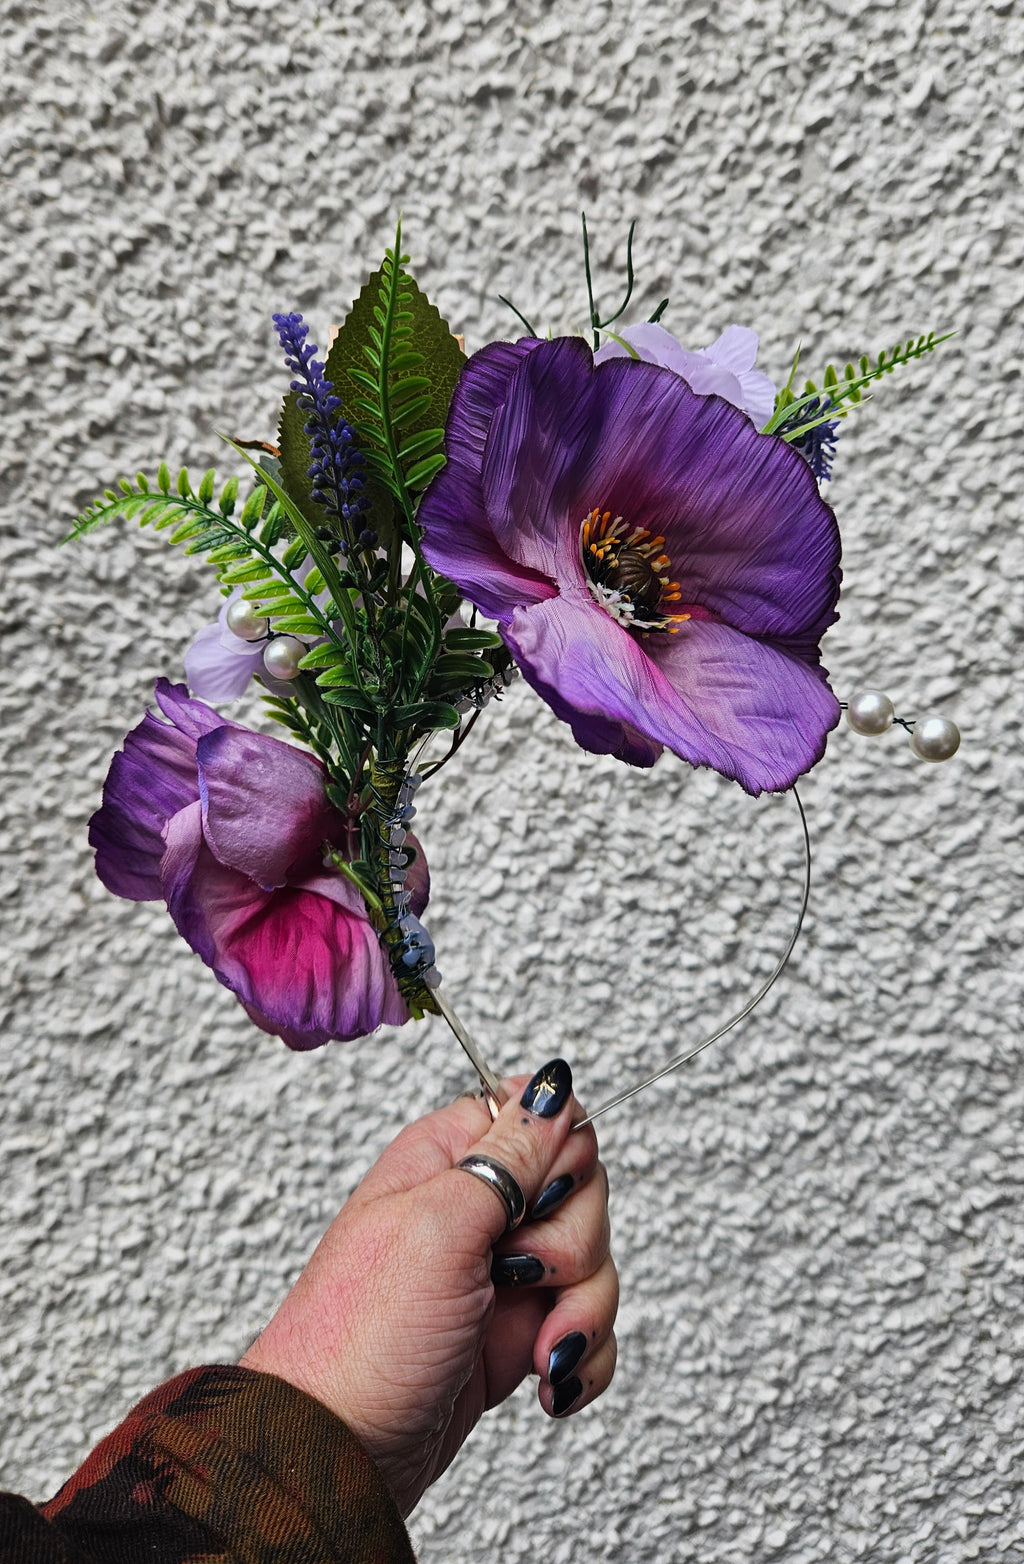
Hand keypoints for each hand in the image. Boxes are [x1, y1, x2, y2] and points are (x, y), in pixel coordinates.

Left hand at [240, 1060, 617, 1516]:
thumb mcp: (438, 1227)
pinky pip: (586, 1328)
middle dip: (575, 1248)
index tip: (534, 1202)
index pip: (545, 1118)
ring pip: (592, 1264)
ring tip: (535, 1351)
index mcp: (449, 1160)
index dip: (560, 1159)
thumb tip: (554, 1084)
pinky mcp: (514, 1336)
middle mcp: (477, 1210)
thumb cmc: (358, 1342)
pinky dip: (581, 1358)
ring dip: (581, 1314)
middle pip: (582, 1193)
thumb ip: (510, 1155)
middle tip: (519, 1279)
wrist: (336, 1456)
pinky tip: (547, 1382)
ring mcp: (499, 1276)